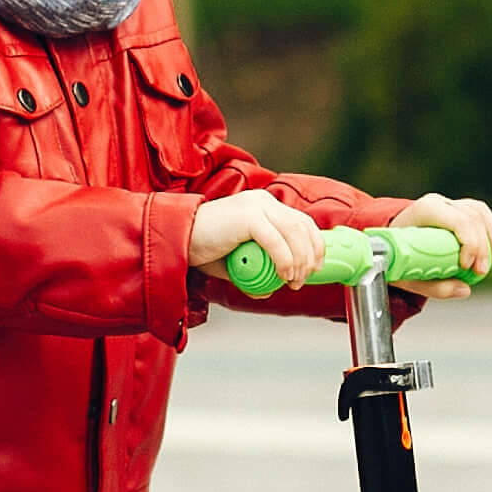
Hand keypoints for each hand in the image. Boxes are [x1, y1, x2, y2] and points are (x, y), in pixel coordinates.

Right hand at [190, 189, 325, 287]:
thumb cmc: (202, 249)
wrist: (176, 240)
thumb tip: (269, 289)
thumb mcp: (235, 262)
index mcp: (263, 206)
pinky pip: (276, 240)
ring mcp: (256, 206)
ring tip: (293, 281)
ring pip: (293, 232)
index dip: (314, 244)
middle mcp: (263, 202)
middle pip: (302, 226)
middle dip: (310, 255)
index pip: (301, 221)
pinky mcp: (248, 216)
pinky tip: (283, 274)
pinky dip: (285, 259)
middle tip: (304, 279)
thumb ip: (253, 271)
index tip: (315, 267)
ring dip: (300, 260)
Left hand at [391, 191, 491, 298]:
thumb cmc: (396, 257)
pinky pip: (481, 215)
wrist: (387, 242)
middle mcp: (437, 202)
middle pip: (471, 217)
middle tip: (480, 271)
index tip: (466, 266)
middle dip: (482, 246)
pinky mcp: (457, 210)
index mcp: (423, 211)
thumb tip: (465, 289)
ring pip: (479, 213)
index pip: (458, 220)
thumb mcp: (408, 277)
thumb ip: (435, 286)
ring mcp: (448, 203)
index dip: (470, 242)